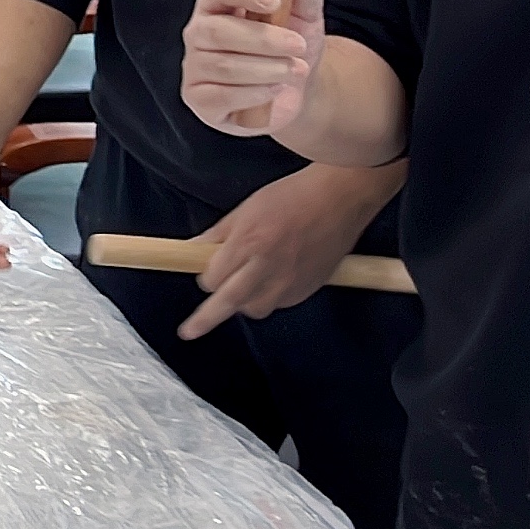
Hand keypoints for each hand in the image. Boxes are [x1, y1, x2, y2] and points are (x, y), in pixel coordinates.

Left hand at [175, 163, 401, 339]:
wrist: (339, 198)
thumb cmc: (292, 196)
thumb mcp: (245, 209)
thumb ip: (217, 235)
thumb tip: (191, 250)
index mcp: (249, 243)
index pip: (213, 278)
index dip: (206, 278)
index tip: (204, 277)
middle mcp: (268, 266)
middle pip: (230, 303)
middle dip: (207, 318)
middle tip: (190, 331)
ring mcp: (291, 281)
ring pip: (256, 308)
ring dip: (243, 303)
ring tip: (245, 286)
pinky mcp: (310, 288)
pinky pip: (281, 303)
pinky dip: (270, 297)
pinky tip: (271, 282)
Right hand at [180, 0, 324, 136]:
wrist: (295, 89)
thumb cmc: (290, 48)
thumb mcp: (306, 18)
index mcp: (219, 4)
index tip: (274, 0)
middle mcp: (199, 32)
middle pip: (217, 30)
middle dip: (263, 39)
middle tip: (298, 45)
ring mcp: (195, 67)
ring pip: (223, 66)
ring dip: (266, 69)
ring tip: (295, 70)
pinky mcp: (199, 98)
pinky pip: (221, 96)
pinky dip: (254, 93)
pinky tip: (274, 89)